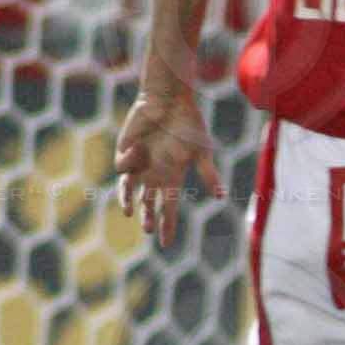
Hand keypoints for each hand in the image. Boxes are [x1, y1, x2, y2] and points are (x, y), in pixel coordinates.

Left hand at [114, 89, 222, 245]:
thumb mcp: (201, 151)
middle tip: (148, 230)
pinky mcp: (125, 152)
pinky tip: (140, 148)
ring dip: (129, 202)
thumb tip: (220, 196)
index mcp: (173, 175)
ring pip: (129, 190)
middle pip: (148, 203)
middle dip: (148, 217)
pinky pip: (124, 166)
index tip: (166, 243)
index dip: (168, 225)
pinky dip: (131, 162)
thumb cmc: (188, 124)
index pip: (169, 207)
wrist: (167, 100)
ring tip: (130, 212)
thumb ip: (208, 174)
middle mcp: (154, 173)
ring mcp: (138, 163)